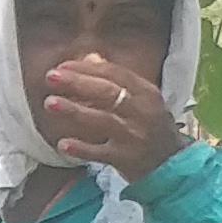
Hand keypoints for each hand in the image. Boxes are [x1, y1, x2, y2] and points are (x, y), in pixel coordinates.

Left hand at [40, 51, 187, 179]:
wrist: (171, 164)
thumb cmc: (149, 126)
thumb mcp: (140, 100)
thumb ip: (116, 80)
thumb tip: (90, 58)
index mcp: (146, 92)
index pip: (115, 74)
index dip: (87, 68)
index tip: (62, 66)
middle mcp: (142, 112)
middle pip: (107, 93)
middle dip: (77, 83)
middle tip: (50, 76)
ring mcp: (135, 136)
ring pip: (102, 120)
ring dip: (75, 111)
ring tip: (50, 103)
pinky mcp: (127, 159)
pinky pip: (100, 153)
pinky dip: (82, 149)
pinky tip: (62, 144)